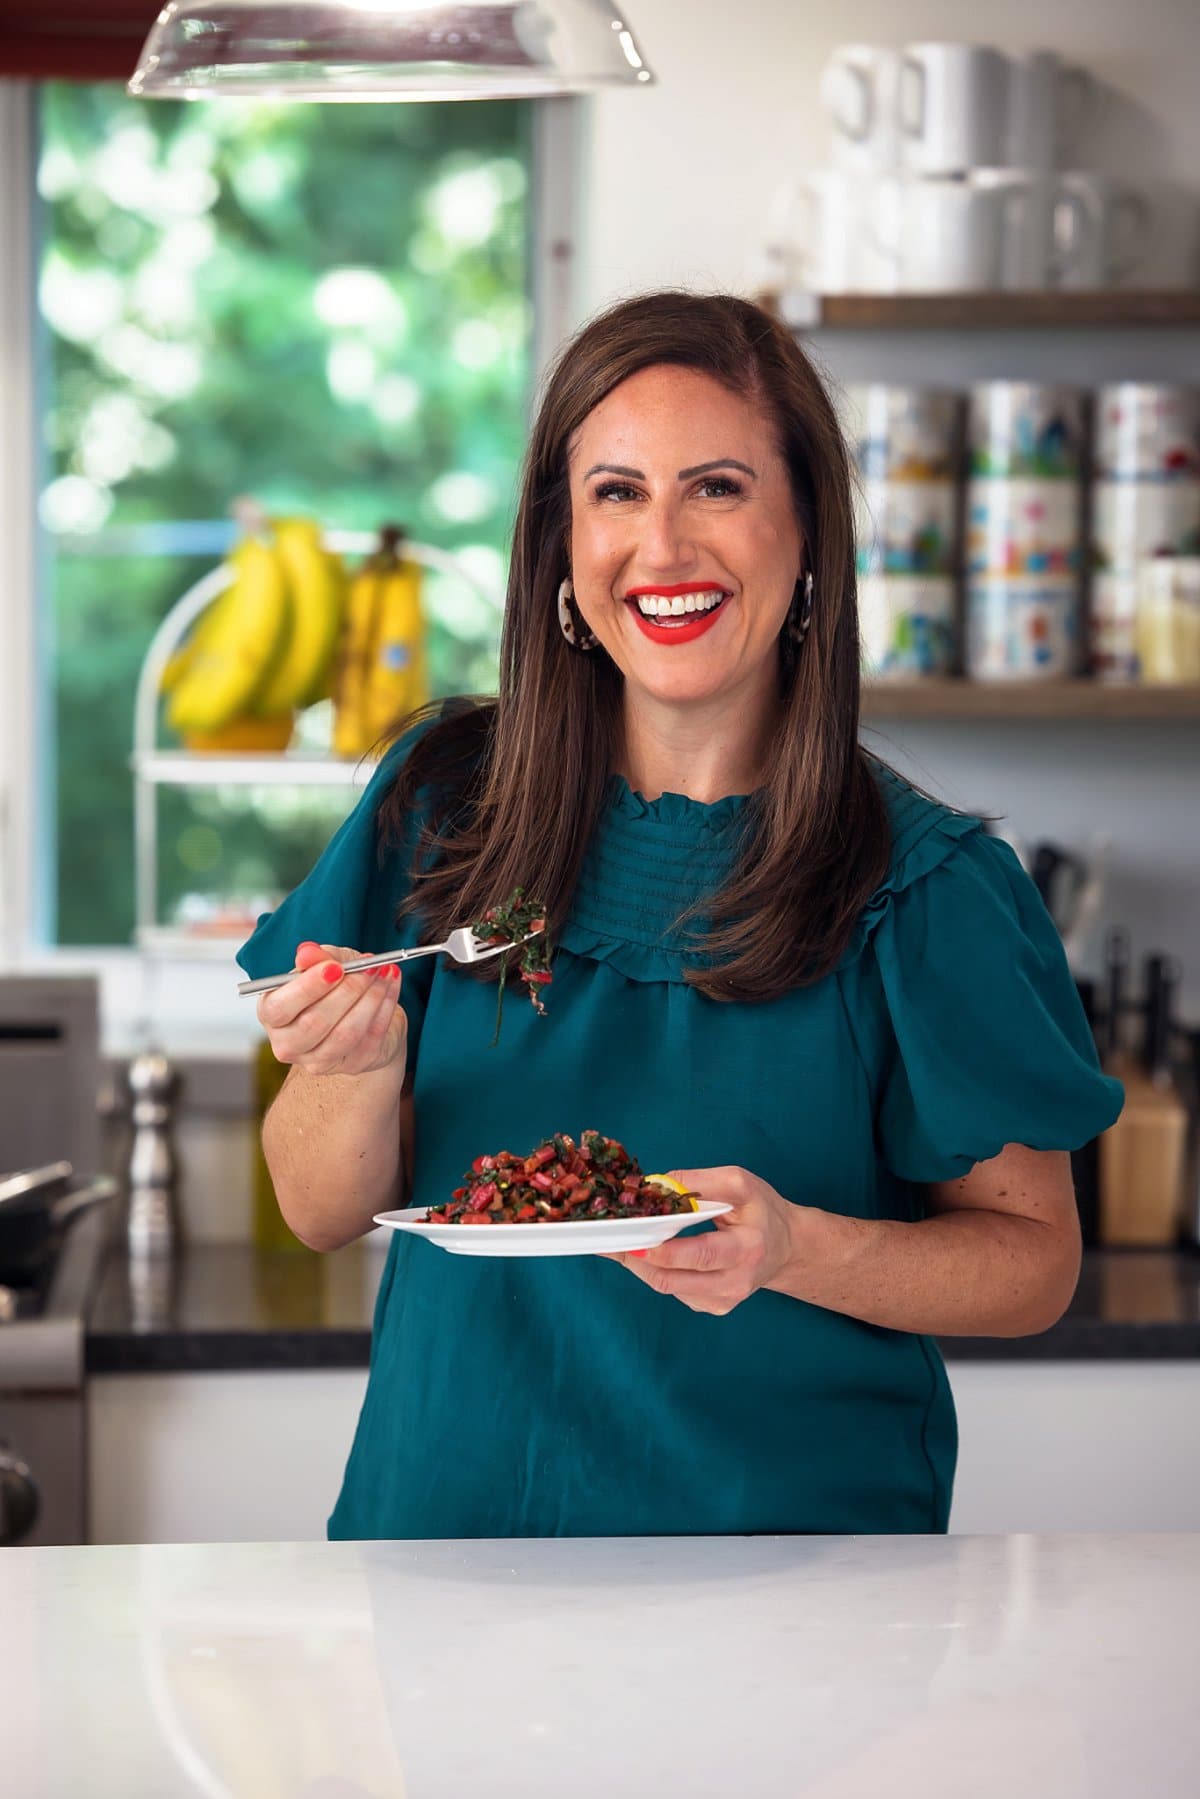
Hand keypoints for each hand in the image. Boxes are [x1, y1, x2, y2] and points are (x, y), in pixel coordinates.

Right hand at [256, 940, 408, 1077]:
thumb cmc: (336, 985)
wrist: (364, 1012)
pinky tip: (390, 986)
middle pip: (314, 1023)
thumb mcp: (326, 963)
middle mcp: (289, 1044)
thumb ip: (318, 957)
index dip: (308, 988)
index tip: (335, 968)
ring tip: (384, 971)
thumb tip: (307, 952)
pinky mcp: (353, 1066)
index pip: (280, 1008)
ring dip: (371, 998)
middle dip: (347, 990)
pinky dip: (385, 1007)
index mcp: (272, 1014)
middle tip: (369, 967)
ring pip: (346, 1033)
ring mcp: (319, 1061)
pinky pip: (371, 1037)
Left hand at [613, 1165, 802, 1315]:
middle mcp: (736, 1282)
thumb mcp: (740, 1183)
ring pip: (668, 1287)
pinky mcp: (713, 1307)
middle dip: (638, 1258)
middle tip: (610, 1239)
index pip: (700, 1255)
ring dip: (641, 1265)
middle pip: (674, 1279)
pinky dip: (654, 1271)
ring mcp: (723, 1300)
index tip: (634, 1237)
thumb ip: (700, 1181)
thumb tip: (656, 1186)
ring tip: (620, 1241)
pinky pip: (674, 1291)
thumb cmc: (762, 1211)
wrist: (786, 1247)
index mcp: (747, 1248)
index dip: (664, 1250)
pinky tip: (646, 1252)